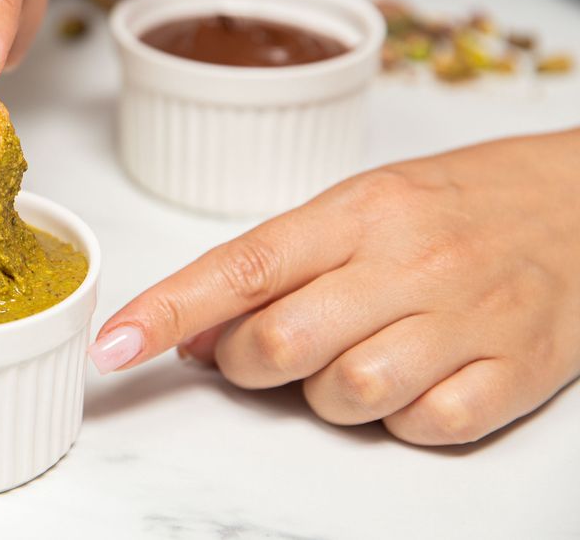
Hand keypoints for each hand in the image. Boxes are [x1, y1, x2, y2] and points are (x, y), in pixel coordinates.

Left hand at [89, 129, 579, 445]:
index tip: (112, 348)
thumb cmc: (457, 203)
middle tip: (258, 351)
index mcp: (359, 211)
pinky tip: (410, 382)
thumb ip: (277, 266)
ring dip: (322, 396)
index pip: (241, 265)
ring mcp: (465, 318)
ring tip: (348, 358)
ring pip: (346, 395)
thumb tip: (192, 332)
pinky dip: (400, 419)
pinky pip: (424, 427)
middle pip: (280, 344)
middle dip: (244, 364)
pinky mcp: (516, 369)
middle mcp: (409, 261)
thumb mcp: (361, 206)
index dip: (166, 311)